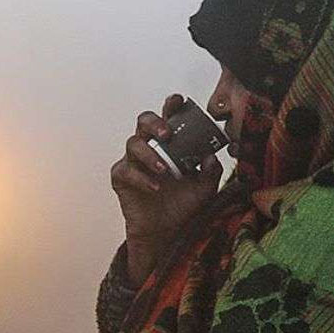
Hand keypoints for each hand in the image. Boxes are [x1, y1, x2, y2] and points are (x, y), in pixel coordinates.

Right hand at [110, 93, 223, 286]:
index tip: (178, 100)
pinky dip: (141, 178)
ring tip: (164, 169)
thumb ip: (211, 171)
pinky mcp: (121, 178)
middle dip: (155, 123)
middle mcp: (149, 147)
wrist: (168, 232)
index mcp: (170, 144)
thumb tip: (212, 155)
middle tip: (168, 134)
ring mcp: (133, 161)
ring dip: (149, 154)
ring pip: (132, 143)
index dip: (171, 105)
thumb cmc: (184, 205)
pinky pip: (126, 170)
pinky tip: (155, 187)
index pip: (169, 118)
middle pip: (144, 121)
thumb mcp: (206, 188)